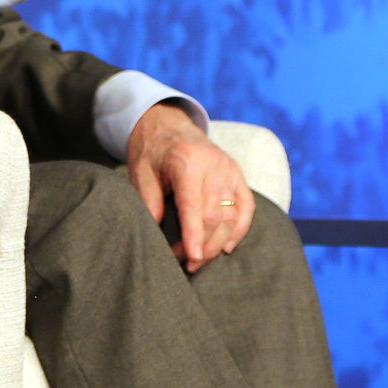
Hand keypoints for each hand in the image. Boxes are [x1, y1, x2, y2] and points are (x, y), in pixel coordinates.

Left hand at [123, 101, 252, 272]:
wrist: (168, 123)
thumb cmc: (151, 151)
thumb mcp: (140, 173)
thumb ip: (149, 201)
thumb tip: (155, 233)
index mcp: (187, 161)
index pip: (194, 206)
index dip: (194, 236)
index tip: (192, 259)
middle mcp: (213, 164)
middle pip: (215, 215)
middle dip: (203, 245)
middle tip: (186, 264)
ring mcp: (229, 168)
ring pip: (231, 214)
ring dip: (217, 243)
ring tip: (200, 260)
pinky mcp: (237, 172)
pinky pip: (246, 205)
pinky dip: (239, 228)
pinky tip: (227, 246)